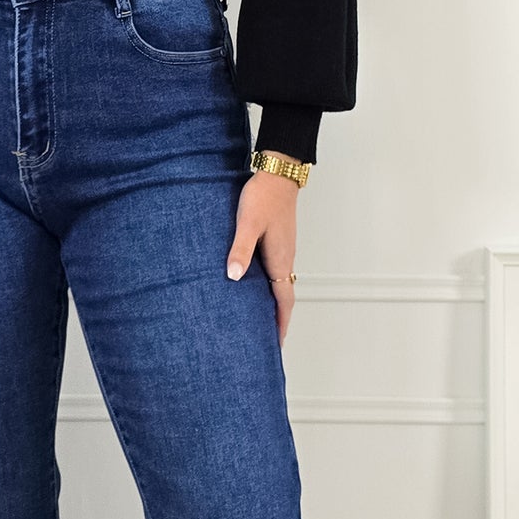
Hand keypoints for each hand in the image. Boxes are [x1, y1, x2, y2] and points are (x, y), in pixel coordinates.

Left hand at [226, 171, 298, 343]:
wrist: (278, 173)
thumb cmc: (263, 197)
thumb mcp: (248, 224)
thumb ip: (241, 249)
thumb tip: (234, 277)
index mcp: (280, 260)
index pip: (284, 300)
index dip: (281, 323)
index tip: (276, 344)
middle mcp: (285, 258)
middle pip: (284, 296)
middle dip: (277, 319)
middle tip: (266, 339)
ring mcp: (282, 249)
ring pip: (280, 283)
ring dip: (273, 303)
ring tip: (260, 318)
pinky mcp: (277, 240)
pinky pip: (275, 270)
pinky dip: (269, 285)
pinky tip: (254, 285)